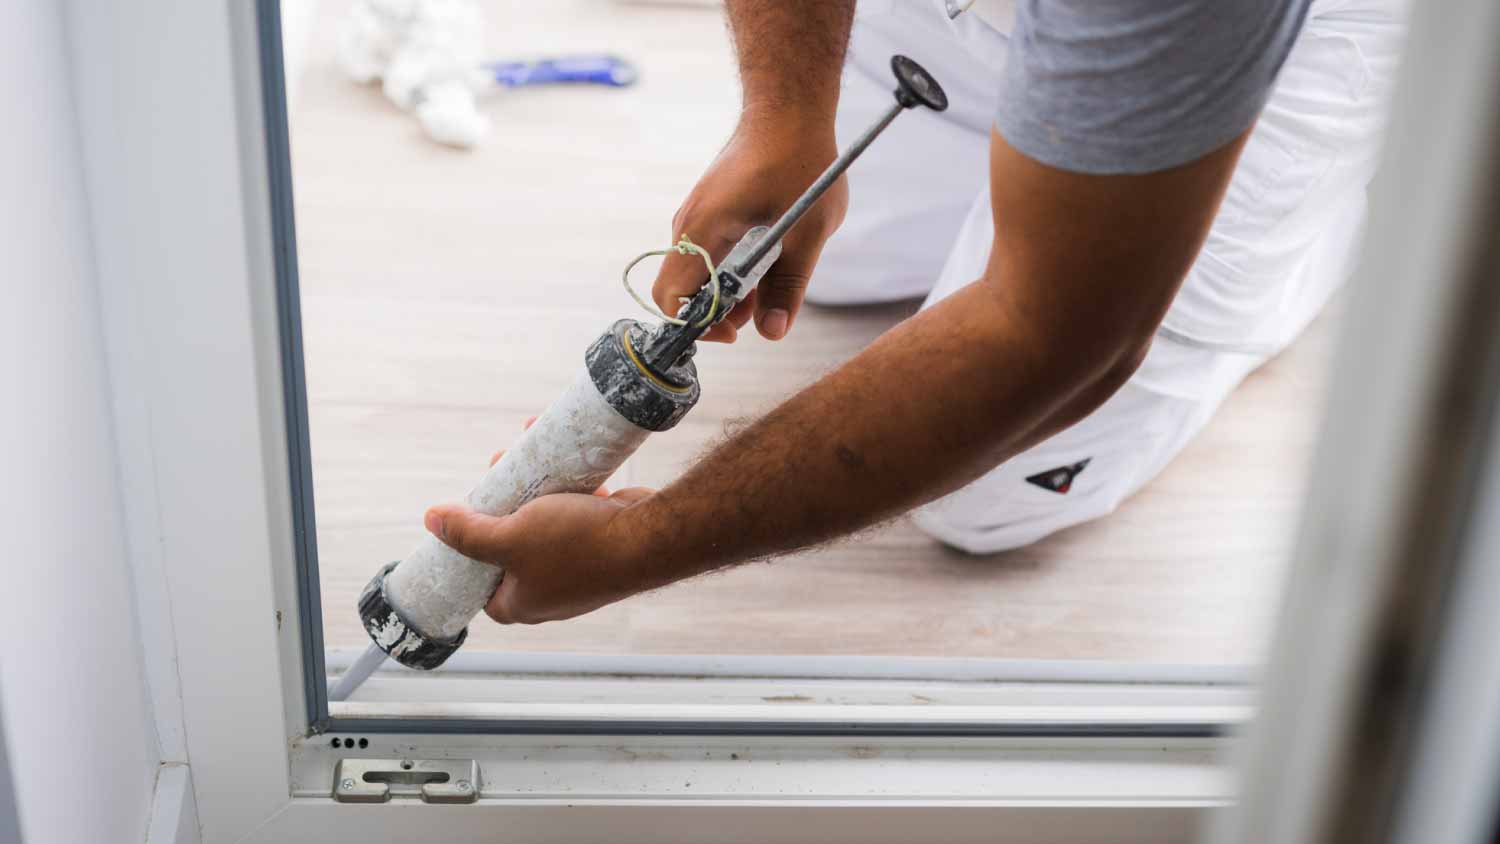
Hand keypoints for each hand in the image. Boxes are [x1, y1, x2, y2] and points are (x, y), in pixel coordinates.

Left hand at [422, 441, 660, 624]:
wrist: (649, 537)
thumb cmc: (579, 545)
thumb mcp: (510, 536)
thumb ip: (468, 533)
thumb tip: (432, 520)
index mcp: (524, 604)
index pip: (482, 589)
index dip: (469, 557)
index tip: (467, 524)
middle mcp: (551, 592)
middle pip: (511, 549)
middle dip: (503, 509)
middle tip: (498, 479)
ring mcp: (579, 569)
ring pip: (543, 527)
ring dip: (534, 493)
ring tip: (527, 461)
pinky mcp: (602, 545)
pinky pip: (575, 516)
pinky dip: (568, 492)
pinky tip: (565, 467)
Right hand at [652, 111, 847, 341]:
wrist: (789, 108)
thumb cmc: (800, 162)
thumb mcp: (806, 233)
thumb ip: (788, 287)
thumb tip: (772, 333)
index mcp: (702, 230)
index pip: (671, 299)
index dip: (696, 327)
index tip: (734, 333)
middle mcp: (688, 224)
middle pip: (681, 290)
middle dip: (715, 313)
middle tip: (759, 313)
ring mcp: (695, 215)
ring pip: (695, 272)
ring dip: (726, 291)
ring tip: (767, 289)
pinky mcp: (708, 209)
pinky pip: (705, 252)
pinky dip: (728, 269)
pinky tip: (763, 264)